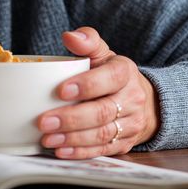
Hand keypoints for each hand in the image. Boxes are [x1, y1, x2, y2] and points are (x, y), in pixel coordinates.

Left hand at [37, 26, 159, 158]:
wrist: (144, 102)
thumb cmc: (112, 75)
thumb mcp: (103, 54)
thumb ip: (88, 42)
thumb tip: (69, 36)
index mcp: (125, 72)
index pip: (110, 78)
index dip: (87, 85)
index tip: (60, 91)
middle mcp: (132, 99)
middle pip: (103, 111)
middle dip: (71, 118)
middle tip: (43, 121)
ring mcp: (131, 124)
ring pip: (102, 134)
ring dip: (73, 138)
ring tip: (48, 138)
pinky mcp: (124, 144)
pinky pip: (103, 150)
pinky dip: (81, 152)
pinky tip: (62, 151)